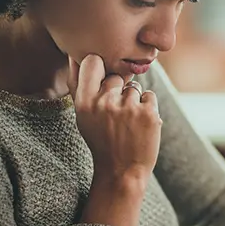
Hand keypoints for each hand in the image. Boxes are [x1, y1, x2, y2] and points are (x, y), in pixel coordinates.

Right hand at [67, 54, 161, 181]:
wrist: (122, 171)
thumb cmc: (101, 140)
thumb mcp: (83, 116)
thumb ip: (78, 85)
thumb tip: (75, 54)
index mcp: (85, 102)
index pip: (92, 61)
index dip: (99, 66)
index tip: (101, 80)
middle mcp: (105, 102)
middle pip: (116, 76)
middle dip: (118, 91)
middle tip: (115, 115)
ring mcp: (128, 108)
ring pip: (134, 87)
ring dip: (133, 101)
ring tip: (127, 123)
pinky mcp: (149, 113)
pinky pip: (149, 96)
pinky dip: (147, 108)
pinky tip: (139, 125)